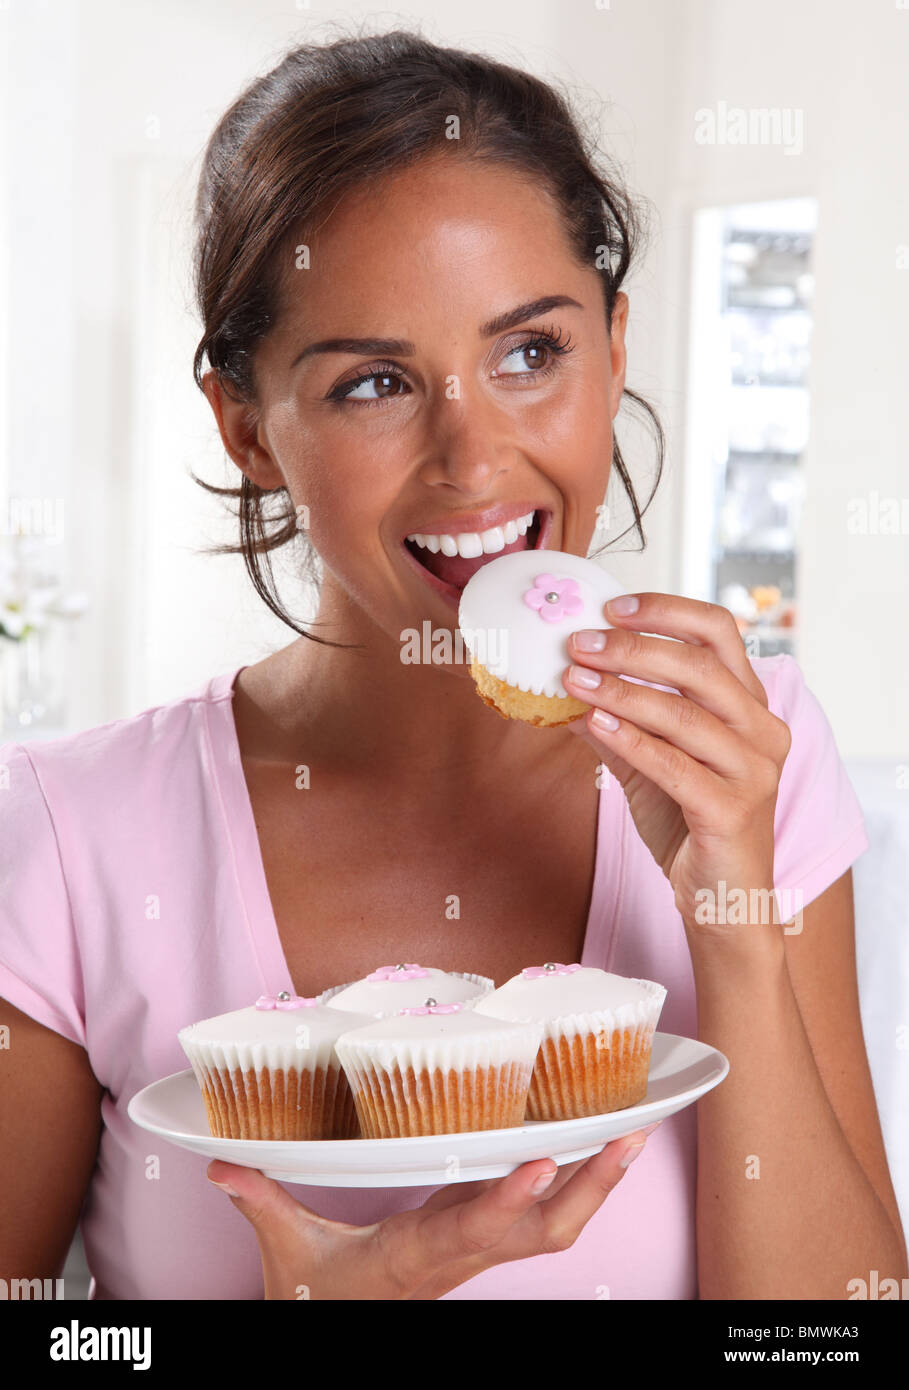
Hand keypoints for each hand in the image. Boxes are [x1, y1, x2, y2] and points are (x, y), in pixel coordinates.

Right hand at [206, 1126, 655, 1299]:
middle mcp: (461, 1251)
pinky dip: (575, 1181)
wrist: (346, 1325)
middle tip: (629, 1135)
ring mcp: (478, 1245)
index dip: (507, 1200)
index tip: (539, 1162)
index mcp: (418, 1254)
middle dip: (590, 1188)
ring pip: (555, 1227)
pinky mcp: (481, 1231)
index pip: (469, 1228)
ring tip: (631, 1131)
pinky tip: (594, 1144)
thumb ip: (260, 1201)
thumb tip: (221, 1163)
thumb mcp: (286, 1252)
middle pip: (543, 1232)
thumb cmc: (322, 1295)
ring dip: (597, 1184)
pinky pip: (542, 1214)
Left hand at [562, 594, 791, 931]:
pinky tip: (593, 723)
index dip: (667, 611)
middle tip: (579, 643)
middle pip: (700, 667)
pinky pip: (675, 766)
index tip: (612, 607)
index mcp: (750, 707)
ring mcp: (754, 772)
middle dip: (633, 649)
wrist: (722, 902)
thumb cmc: (690, 826)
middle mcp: (762, 731)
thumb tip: (564, 683)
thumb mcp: (648, 764)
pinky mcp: (732, 812)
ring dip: (621, 692)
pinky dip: (631, 740)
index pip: (720, 633)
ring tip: (574, 679)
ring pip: (684, 714)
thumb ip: (616, 723)